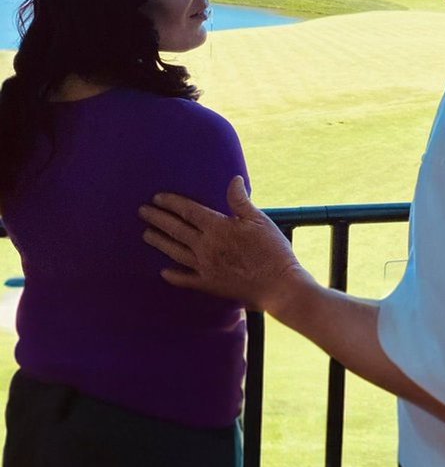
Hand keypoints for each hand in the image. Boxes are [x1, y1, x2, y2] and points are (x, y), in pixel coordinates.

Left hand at [139, 176, 305, 313]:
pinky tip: (164, 272)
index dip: (171, 203)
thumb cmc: (274, 251)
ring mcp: (206, 267)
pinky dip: (173, 276)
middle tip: (143, 212)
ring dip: (159, 242)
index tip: (157, 198)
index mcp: (218, 227)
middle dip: (157, 219)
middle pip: (176, 230)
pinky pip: (186, 280)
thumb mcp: (260, 220)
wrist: (280, 286)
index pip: (188, 211)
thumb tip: (233, 180)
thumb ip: (241, 200)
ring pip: (175, 252)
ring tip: (146, 235)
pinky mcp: (210, 285)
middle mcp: (206, 247)